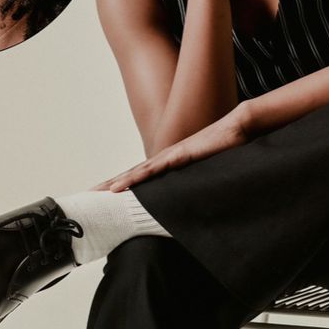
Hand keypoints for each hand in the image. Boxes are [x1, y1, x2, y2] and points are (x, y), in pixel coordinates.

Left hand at [94, 107, 249, 191]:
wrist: (241, 127)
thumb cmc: (228, 150)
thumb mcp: (210, 174)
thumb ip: (200, 184)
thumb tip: (199, 201)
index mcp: (171, 164)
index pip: (142, 178)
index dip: (122, 187)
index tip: (105, 198)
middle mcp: (166, 159)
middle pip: (131, 175)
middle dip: (108, 187)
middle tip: (87, 198)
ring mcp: (171, 156)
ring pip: (136, 174)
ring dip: (114, 184)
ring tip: (95, 194)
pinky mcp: (179, 155)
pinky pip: (153, 170)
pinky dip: (134, 179)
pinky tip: (118, 187)